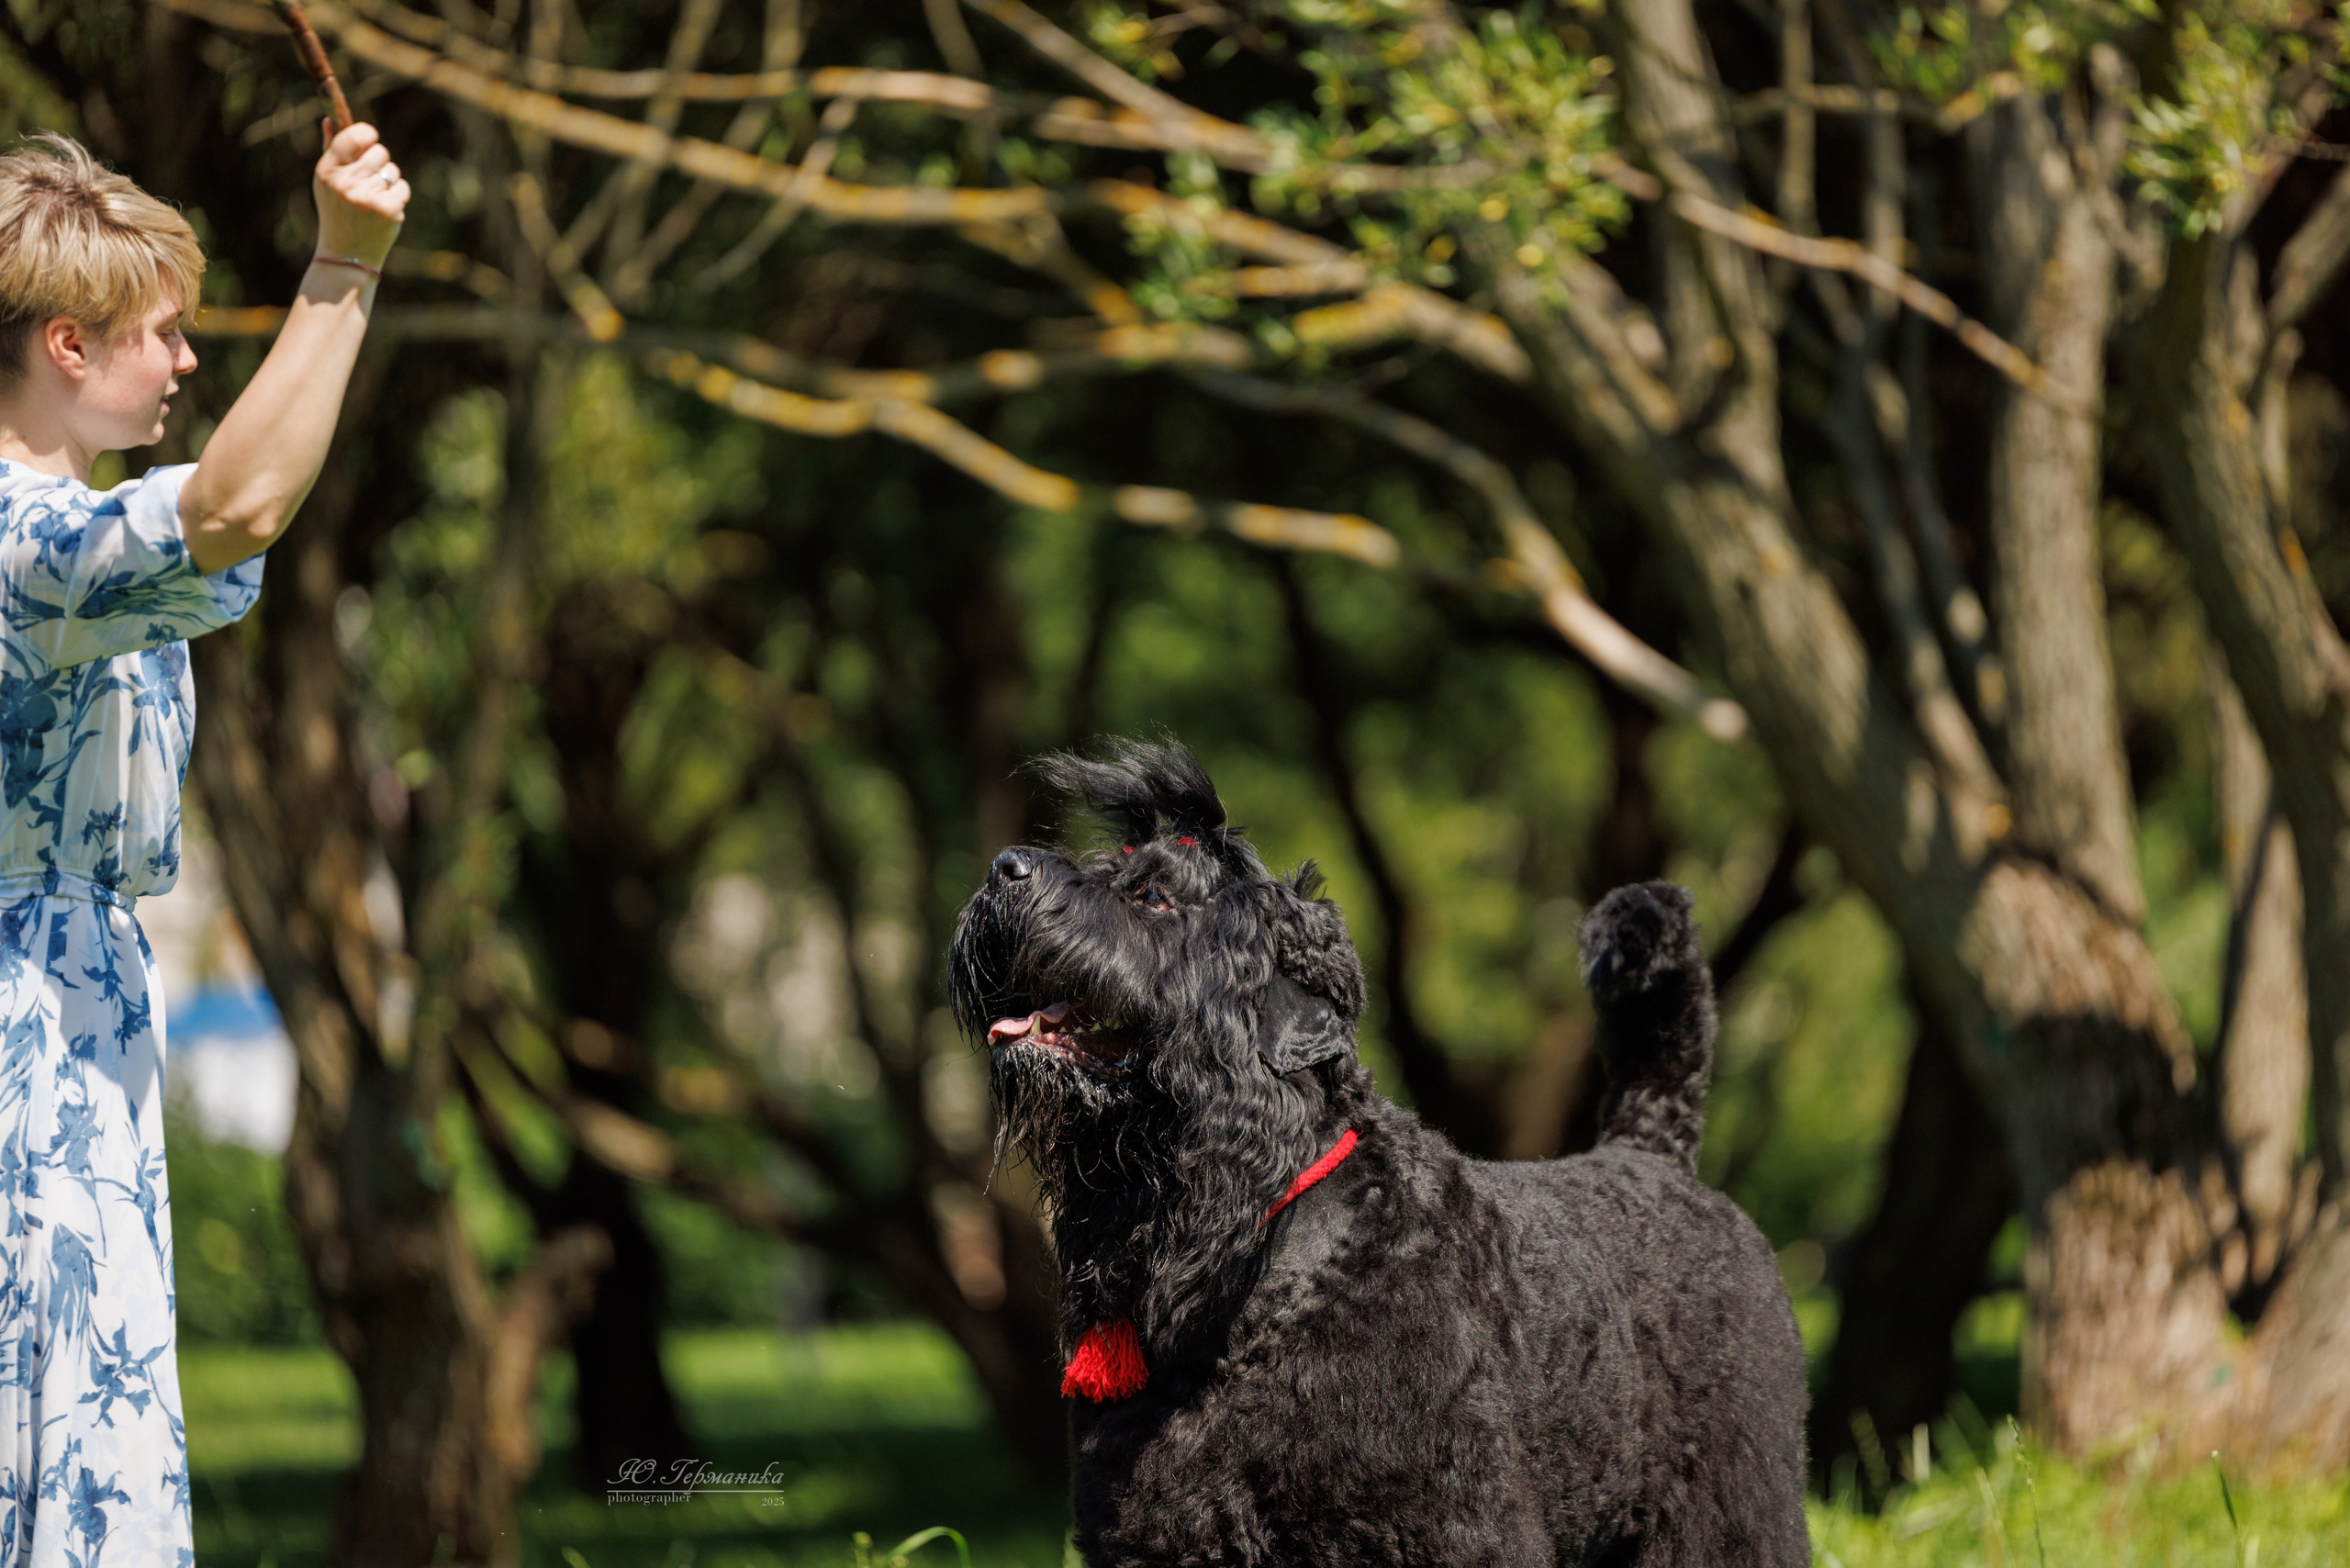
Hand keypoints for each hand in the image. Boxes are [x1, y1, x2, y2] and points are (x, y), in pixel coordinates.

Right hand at [314, 120, 407, 266]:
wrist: (346, 254)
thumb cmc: (337, 212)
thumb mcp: (326, 182)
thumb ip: (330, 149)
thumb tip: (329, 119)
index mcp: (327, 170)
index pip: (354, 136)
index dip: (367, 134)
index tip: (370, 139)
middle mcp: (346, 182)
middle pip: (379, 151)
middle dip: (379, 162)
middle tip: (369, 180)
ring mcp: (368, 196)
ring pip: (393, 170)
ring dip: (388, 181)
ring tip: (373, 199)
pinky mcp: (388, 209)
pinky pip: (402, 187)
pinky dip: (398, 196)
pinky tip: (383, 209)